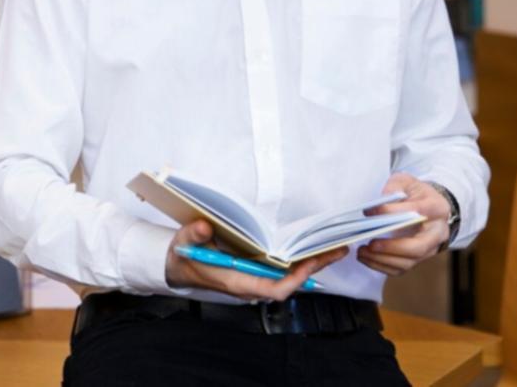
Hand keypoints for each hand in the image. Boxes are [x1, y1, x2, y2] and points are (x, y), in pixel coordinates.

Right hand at [164, 219, 346, 300]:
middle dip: (314, 268)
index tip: (308, 266)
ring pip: (290, 277)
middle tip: (338, 249)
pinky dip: (300, 261)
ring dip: (312, 263)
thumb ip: (194, 235)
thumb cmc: (184, 256)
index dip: (293, 281)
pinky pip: (284, 271)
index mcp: (236, 282)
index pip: (272, 290)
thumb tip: (204, 226)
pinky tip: (313, 249)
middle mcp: (251, 284)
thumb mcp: (184, 243)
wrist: (179, 266)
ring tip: (334, 247)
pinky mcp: (256, 272)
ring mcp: (255, 279)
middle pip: (290, 282)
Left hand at [355, 173, 451, 276]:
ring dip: (383, 260)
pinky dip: (382, 266)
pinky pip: (401, 268)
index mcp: (437, 208)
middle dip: (392, 247)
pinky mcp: (419, 258)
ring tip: (362, 252)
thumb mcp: (407, 181)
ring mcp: (430, 248)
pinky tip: (366, 258)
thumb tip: (380, 201)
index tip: (369, 212)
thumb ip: (394, 186)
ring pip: (409, 262)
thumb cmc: (416, 194)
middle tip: (370, 244)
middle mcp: (437, 232)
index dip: (392, 212)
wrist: (430, 208)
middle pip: (418, 247)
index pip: (417, 211)